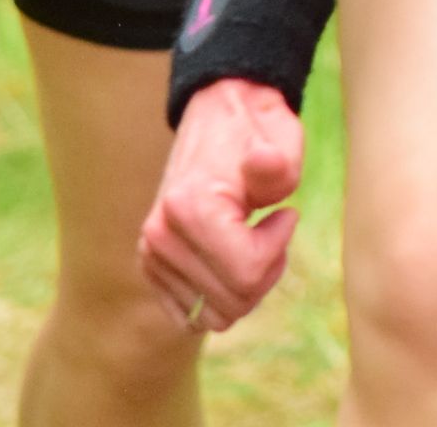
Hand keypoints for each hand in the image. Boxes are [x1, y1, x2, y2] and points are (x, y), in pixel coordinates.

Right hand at [138, 79, 305, 334]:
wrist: (219, 119)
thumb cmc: (259, 134)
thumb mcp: (281, 142)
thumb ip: (277, 162)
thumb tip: (263, 161)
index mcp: (189, 207)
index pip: (247, 273)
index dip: (278, 249)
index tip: (285, 215)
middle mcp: (160, 235)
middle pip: (232, 302)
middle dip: (265, 272)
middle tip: (271, 231)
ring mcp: (151, 254)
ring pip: (214, 316)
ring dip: (244, 286)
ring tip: (251, 242)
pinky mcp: (151, 267)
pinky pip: (191, 316)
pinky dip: (220, 296)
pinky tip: (230, 259)